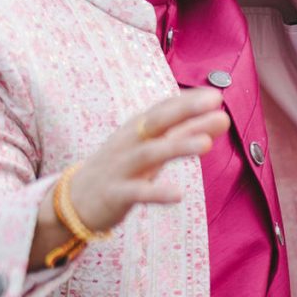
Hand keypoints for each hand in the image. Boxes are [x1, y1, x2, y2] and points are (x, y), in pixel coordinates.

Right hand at [32, 89, 228, 266]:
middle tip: (215, 102)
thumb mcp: (153, 148)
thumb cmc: (122, 168)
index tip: (215, 95)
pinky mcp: (115, 194)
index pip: (164, 108)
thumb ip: (187, 133)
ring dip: (178, 146)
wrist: (73, 201)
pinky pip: (137, 193)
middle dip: (185, 110)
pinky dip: (157, 192)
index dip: (188, 100)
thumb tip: (223, 118)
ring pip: (150, 153)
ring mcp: (120, 167)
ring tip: (207, 143)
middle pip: (157, 121)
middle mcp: (129, 142)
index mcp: (138, 129)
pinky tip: (179, 195)